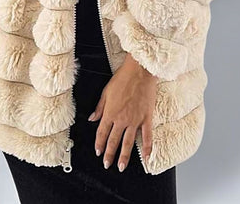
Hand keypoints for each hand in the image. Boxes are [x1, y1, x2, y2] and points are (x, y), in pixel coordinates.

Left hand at [89, 52, 156, 171]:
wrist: (139, 71)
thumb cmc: (123, 78)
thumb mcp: (106, 91)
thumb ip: (99, 107)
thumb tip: (92, 118)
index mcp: (110, 113)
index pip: (102, 133)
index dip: (99, 144)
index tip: (97, 152)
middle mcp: (121, 119)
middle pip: (114, 141)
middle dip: (109, 154)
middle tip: (107, 164)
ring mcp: (135, 120)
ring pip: (128, 143)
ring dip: (124, 156)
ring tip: (121, 166)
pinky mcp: (146, 118)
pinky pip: (147, 136)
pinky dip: (147, 147)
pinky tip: (146, 156)